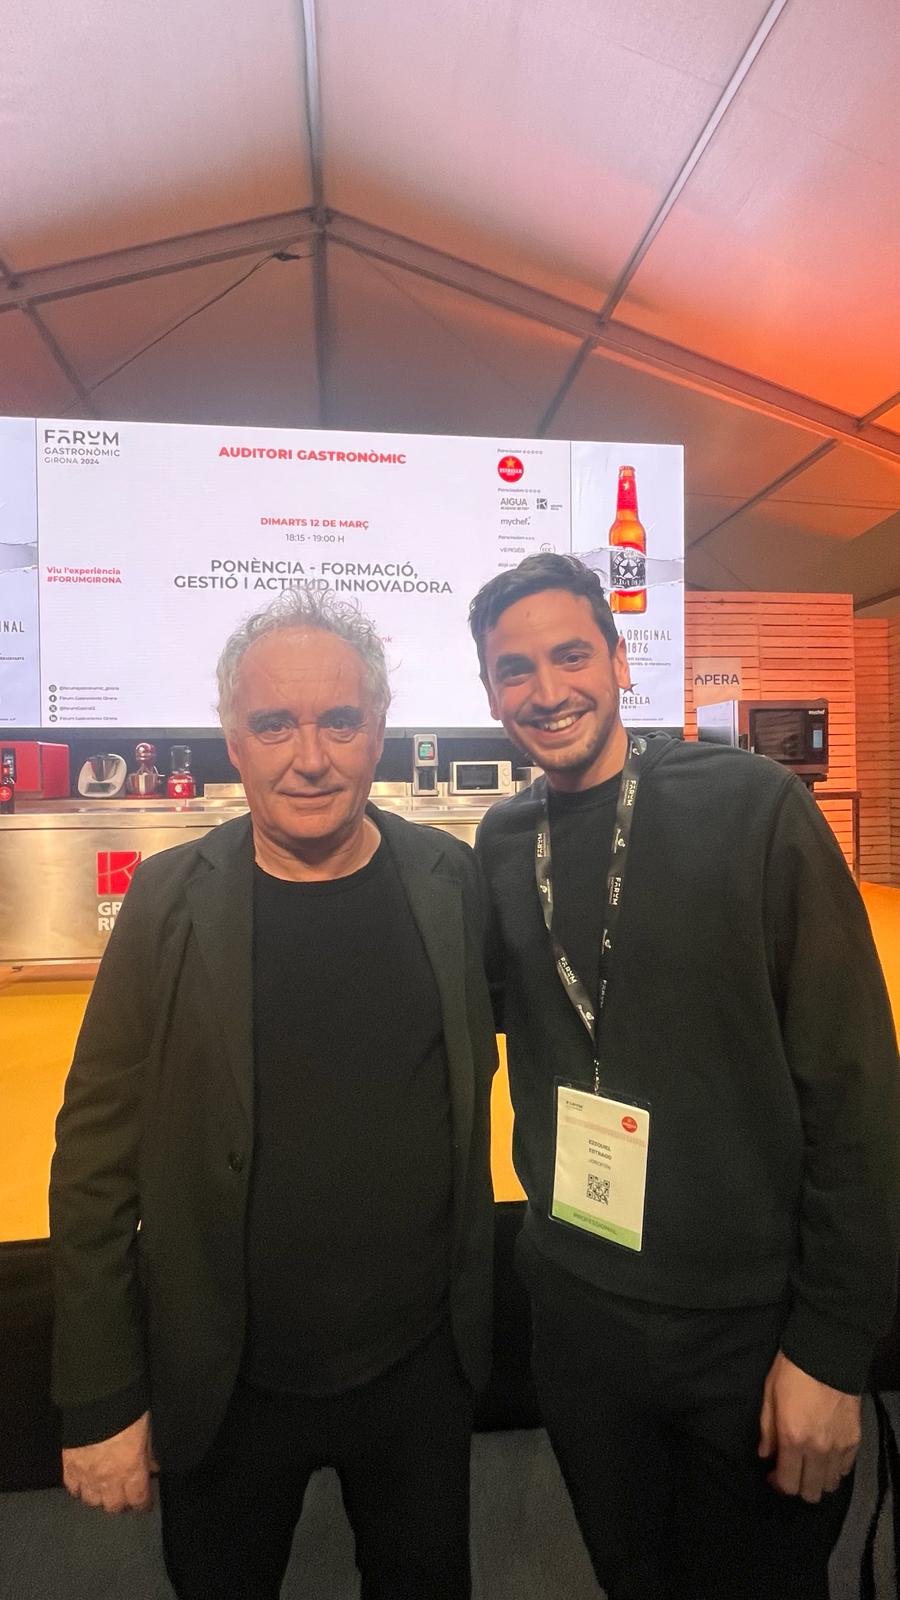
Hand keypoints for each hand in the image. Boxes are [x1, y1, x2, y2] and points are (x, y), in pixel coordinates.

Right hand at [62, 1410, 157, 1512]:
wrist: (96, 1399)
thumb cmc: (128, 1411)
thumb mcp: (146, 1432)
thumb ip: (148, 1454)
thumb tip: (152, 1468)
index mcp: (132, 1471)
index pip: (138, 1500)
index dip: (143, 1504)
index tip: (144, 1503)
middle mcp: (109, 1480)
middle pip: (114, 1506)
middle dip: (121, 1503)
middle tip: (124, 1495)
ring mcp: (86, 1476)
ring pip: (92, 1501)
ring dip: (100, 1498)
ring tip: (103, 1490)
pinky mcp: (68, 1468)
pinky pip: (73, 1489)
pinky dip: (80, 1489)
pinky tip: (84, 1484)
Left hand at [758, 1351, 860, 1502]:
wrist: (827, 1352)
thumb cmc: (791, 1371)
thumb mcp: (769, 1397)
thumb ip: (767, 1431)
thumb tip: (765, 1455)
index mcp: (793, 1439)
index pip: (788, 1484)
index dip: (778, 1484)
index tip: (773, 1472)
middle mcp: (818, 1450)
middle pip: (811, 1492)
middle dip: (798, 1486)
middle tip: (791, 1469)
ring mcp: (839, 1447)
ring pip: (830, 1485)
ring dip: (818, 1479)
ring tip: (809, 1463)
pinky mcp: (855, 1439)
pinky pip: (845, 1469)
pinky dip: (835, 1468)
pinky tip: (826, 1454)